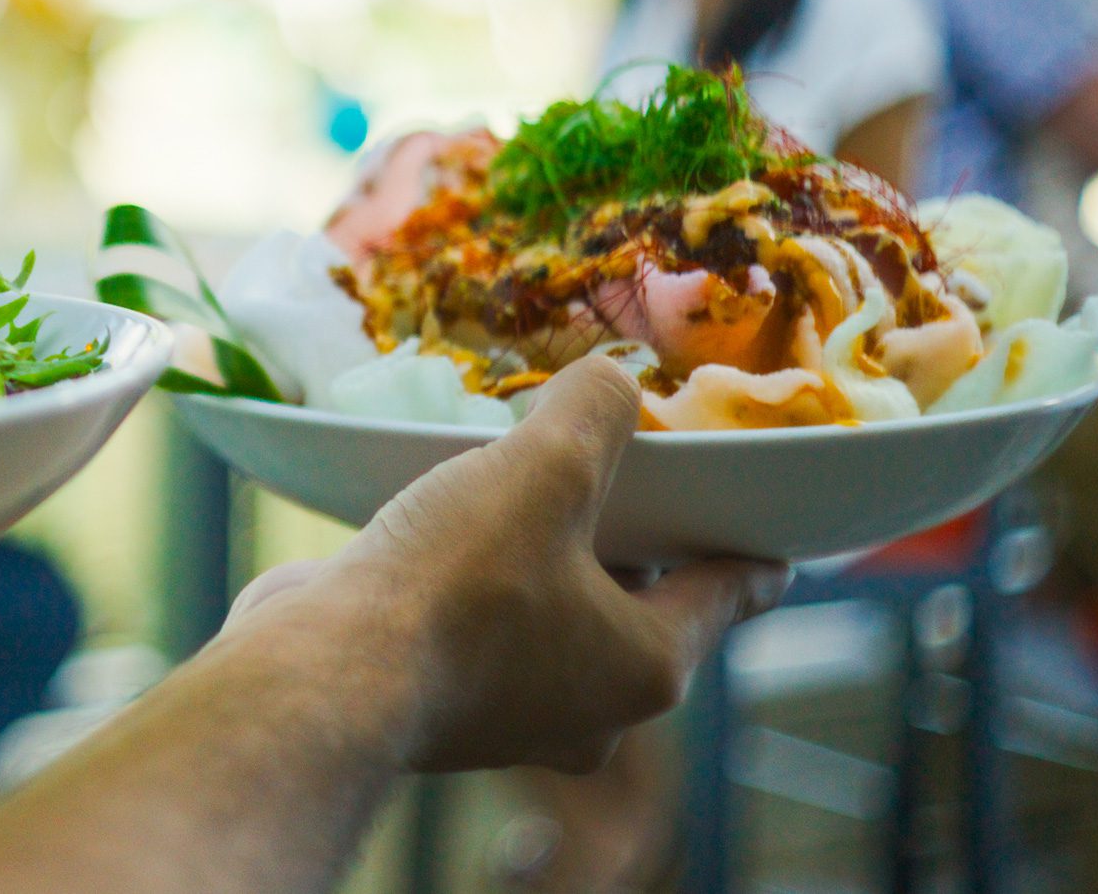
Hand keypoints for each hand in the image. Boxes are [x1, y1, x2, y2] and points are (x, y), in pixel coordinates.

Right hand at [227, 357, 789, 774]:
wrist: (322, 677)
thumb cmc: (455, 584)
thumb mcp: (546, 468)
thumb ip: (596, 411)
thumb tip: (610, 379)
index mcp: (646, 665)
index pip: (730, 592)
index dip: (752, 544)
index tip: (775, 527)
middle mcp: (588, 710)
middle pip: (637, 604)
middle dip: (629, 539)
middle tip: (621, 468)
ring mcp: (509, 718)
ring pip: (553, 620)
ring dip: (544, 561)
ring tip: (523, 487)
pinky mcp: (439, 706)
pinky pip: (481, 632)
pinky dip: (477, 586)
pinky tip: (447, 528)